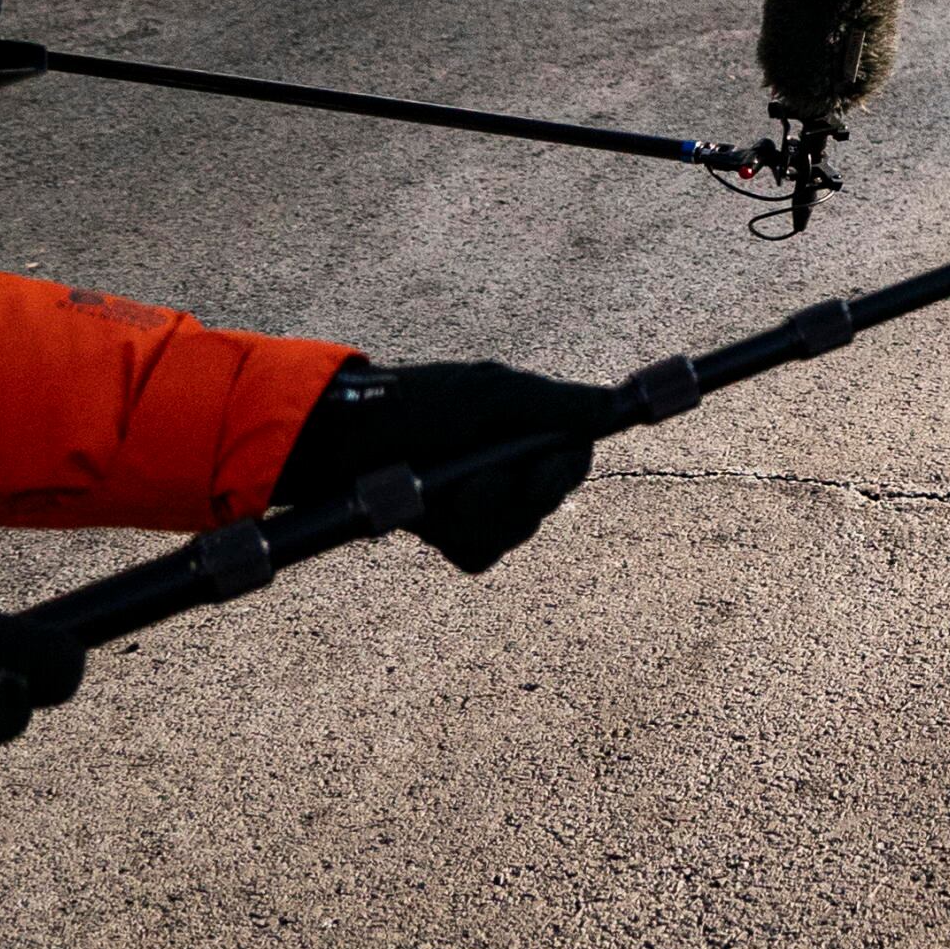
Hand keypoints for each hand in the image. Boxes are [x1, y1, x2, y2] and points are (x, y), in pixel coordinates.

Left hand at [276, 358, 612, 571]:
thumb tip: (613, 406)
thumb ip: (553, 404)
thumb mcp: (486, 395)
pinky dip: (451, 535)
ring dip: (471, 515)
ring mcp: (481, 503)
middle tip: (467, 479)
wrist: (336, 443)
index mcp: (526, 426)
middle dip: (504, 495)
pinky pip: (478, 553)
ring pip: (512, 533)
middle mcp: (511, 465)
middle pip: (544, 504)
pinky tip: (425, 515)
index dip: (560, 474)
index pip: (575, 458)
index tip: (535, 475)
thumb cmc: (413, 406)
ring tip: (434, 492)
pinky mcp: (451, 534)